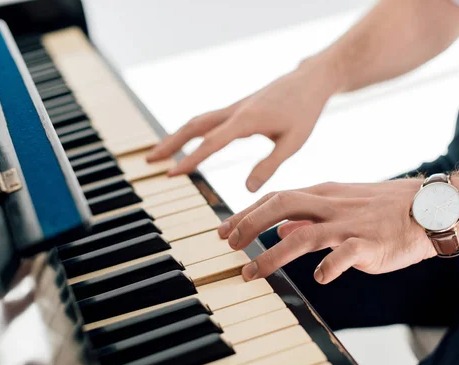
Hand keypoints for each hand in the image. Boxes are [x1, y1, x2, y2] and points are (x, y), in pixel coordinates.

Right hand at [146, 55, 340, 191]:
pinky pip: (207, 120)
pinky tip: (185, 142)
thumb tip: (247, 189)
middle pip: (193, 126)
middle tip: (149, 160)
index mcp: (247, 121)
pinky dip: (190, 132)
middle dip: (170, 143)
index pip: (211, 143)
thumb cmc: (304, 112)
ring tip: (158, 153)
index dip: (190, 159)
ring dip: (176, 137)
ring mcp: (233, 108)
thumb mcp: (292, 142)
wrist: (309, 80)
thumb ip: (269, 165)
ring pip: (197, 121)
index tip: (171, 174)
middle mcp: (234, 112)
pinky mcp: (237, 109)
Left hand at [217, 179, 435, 283]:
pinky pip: (344, 255)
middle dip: (249, 225)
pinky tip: (316, 279)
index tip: (224, 231)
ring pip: (303, 235)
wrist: (430, 209)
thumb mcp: (341, 204)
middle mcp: (330, 205)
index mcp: (322, 193)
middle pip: (281, 206)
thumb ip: (309, 215)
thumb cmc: (382, 209)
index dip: (246, 213)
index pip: (275, 198)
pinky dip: (327, 267)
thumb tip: (280, 228)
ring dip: (272, 255)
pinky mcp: (369, 244)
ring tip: (252, 273)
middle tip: (230, 246)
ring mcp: (349, 224)